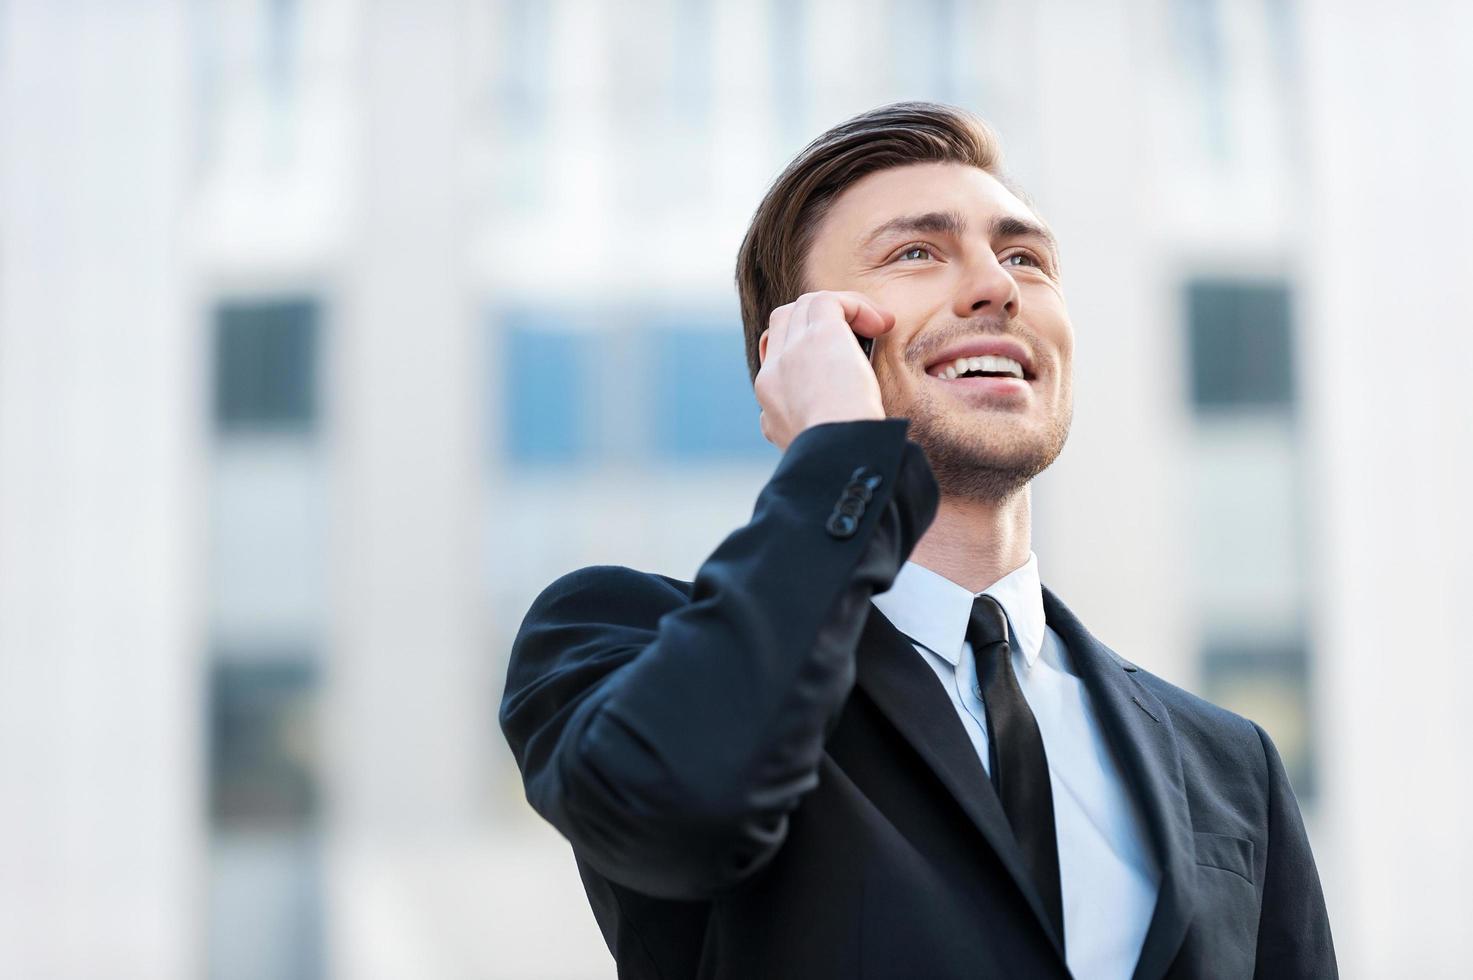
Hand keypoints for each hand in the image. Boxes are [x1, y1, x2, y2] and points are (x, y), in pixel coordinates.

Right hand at [755, 291, 895, 450]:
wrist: (839, 456)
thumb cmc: (840, 459)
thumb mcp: (813, 449)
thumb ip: (811, 429)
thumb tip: (829, 420)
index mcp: (769, 403)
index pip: (776, 358)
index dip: (803, 348)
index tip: (836, 363)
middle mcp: (773, 373)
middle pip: (784, 323)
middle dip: (817, 321)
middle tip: (857, 336)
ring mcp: (792, 351)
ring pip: (805, 307)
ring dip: (841, 310)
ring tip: (876, 326)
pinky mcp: (819, 335)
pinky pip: (829, 301)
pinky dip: (855, 306)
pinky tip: (881, 323)